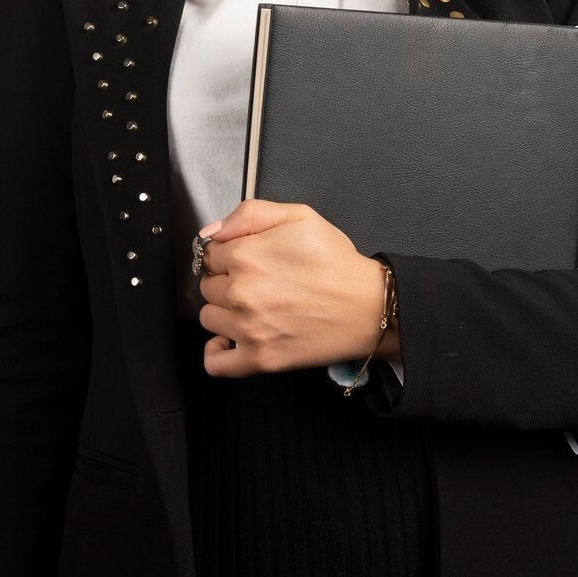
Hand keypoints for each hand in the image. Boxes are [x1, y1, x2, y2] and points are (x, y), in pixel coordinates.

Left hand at [196, 199, 388, 378]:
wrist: (370, 307)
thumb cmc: (337, 264)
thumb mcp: (299, 217)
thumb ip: (250, 214)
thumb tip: (213, 231)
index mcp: (246, 256)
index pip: (209, 255)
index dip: (227, 255)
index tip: (245, 260)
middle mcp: (242, 293)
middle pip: (207, 286)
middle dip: (226, 281)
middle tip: (257, 282)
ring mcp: (249, 329)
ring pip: (209, 318)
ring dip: (224, 312)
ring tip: (252, 307)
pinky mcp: (260, 359)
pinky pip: (216, 363)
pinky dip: (216, 353)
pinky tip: (228, 341)